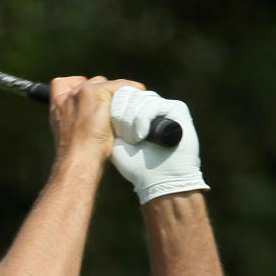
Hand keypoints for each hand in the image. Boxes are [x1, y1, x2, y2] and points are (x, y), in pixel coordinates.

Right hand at [49, 76, 146, 164]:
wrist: (79, 162)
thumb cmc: (78, 158)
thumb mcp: (71, 138)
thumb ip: (76, 123)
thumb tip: (95, 121)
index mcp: (57, 107)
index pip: (62, 84)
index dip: (77, 87)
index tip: (88, 96)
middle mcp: (67, 97)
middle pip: (90, 83)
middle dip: (101, 94)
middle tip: (111, 112)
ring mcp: (81, 92)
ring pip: (104, 84)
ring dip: (114, 94)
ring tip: (122, 110)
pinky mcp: (97, 93)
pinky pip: (119, 85)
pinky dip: (130, 90)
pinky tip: (136, 97)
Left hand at [110, 88, 208, 203]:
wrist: (162, 180)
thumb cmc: (138, 168)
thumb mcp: (117, 145)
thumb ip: (109, 126)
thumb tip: (98, 107)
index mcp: (138, 113)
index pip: (122, 96)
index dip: (115, 110)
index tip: (114, 132)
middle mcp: (152, 106)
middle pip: (130, 95)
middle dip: (122, 115)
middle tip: (126, 138)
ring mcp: (165, 107)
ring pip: (140, 99)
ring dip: (132, 120)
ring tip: (134, 140)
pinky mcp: (177, 109)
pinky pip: (153, 105)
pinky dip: (143, 119)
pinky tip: (140, 135)